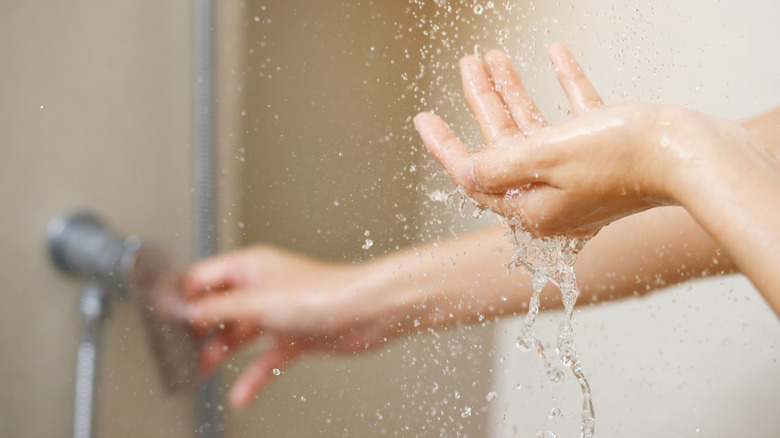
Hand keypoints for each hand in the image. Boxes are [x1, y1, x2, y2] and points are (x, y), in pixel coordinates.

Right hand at [182, 245, 396, 406]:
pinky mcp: (295, 335)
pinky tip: (241, 393)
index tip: (164, 319)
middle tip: (180, 350)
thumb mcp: (257, 302)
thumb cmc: (322, 294)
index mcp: (250, 267)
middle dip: (199, 330)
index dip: (182, 298)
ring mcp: (279, 312)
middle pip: (219, 308)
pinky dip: (253, 375)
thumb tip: (185, 312)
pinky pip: (265, 357)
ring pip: (240, 334)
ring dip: (220, 353)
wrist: (367, 313)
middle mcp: (262, 287)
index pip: (203, 278)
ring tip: (202, 371)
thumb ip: (217, 309)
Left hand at [414, 45, 748, 236]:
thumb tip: (468, 172)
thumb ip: (500, 166)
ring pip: (535, 126)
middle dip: (482, 101)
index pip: (474, 175)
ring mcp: (580, 174)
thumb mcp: (544, 158)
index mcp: (530, 206)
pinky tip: (552, 54)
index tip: (422, 117)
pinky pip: (575, 114)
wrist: (691, 154)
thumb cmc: (621, 157)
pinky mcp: (608, 152)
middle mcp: (552, 195)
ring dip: (514, 89)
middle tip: (467, 64)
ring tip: (492, 55)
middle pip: (504, 143)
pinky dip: (562, 85)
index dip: (444, 145)